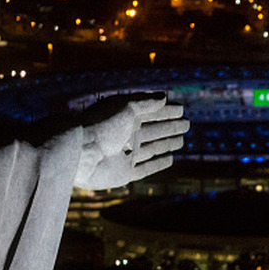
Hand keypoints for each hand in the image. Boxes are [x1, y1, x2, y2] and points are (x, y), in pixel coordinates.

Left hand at [74, 92, 189, 189]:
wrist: (81, 153)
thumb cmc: (101, 125)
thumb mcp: (126, 107)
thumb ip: (146, 102)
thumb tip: (164, 96)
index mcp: (123, 117)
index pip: (149, 111)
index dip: (166, 110)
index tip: (182, 108)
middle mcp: (124, 135)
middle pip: (152, 129)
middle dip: (170, 126)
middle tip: (187, 123)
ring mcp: (124, 154)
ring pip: (151, 148)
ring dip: (167, 143)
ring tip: (182, 140)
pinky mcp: (124, 173)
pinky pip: (145, 168)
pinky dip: (158, 163)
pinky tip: (171, 158)